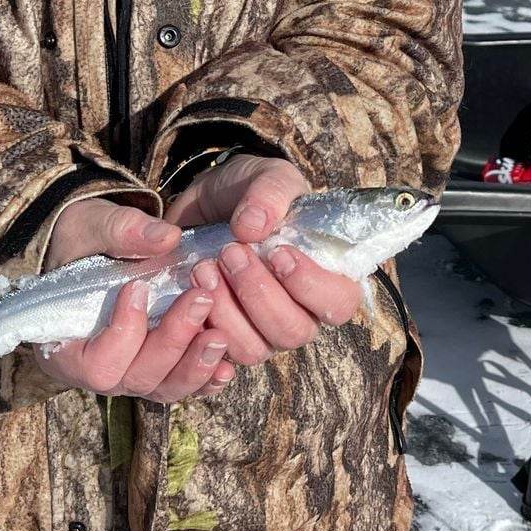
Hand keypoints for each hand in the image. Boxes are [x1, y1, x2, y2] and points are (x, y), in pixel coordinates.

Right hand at [20, 197, 235, 401]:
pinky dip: (206, 379)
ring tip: (220, 336)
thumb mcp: (92, 226)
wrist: (92, 248)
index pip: (96, 364)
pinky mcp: (160, 369)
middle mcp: (100, 370)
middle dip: (172, 341)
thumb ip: (122, 232)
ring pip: (165, 388)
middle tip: (201, 299)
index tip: (138, 288)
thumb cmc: (82, 241)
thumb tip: (168, 238)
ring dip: (195, 365)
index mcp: (67, 346)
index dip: (122, 333)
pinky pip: (184, 385)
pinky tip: (228, 365)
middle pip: (138, 377)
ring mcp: (132, 374)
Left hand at [166, 156, 362, 365]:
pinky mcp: (225, 340)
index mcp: (325, 277)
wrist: (207, 204)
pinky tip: (191, 288)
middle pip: (293, 331)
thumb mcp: (266, 176)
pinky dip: (202, 324)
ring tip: (205, 266)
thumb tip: (254, 226)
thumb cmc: (252, 194)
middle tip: (231, 252)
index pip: (339, 302)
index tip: (278, 252)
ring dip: (226, 309)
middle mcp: (300, 313)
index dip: (311, 286)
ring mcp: (262, 332)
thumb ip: (269, 194)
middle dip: (258, 293)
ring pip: (254, 349)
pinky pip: (217, 354)